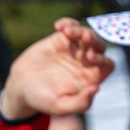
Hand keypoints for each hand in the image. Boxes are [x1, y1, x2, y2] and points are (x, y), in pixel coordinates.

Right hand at [0, 18, 115, 121]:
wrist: (22, 86)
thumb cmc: (43, 100)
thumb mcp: (60, 106)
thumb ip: (80, 103)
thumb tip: (97, 88)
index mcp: (91, 78)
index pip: (107, 65)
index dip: (102, 60)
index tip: (90, 57)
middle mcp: (86, 62)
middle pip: (99, 46)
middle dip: (94, 40)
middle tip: (84, 37)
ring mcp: (75, 49)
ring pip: (85, 34)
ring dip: (79, 30)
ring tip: (66, 31)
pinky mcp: (61, 39)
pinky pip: (70, 26)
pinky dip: (67, 23)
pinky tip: (58, 26)